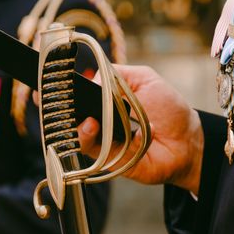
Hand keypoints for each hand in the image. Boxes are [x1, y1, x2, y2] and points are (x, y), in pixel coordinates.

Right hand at [34, 65, 203, 193]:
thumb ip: (117, 74)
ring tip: (82, 114)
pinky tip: (91, 125)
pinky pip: (88, 149)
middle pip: (68, 114)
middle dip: (57, 105)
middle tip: (49, 95)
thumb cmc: (169, 110)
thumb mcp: (144, 79)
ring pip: (74, 133)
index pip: (76, 93)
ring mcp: (102, 140)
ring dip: (73, 122)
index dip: (60, 87)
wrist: (187, 140)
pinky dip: (86, 136)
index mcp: (105, 100)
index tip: (47, 78)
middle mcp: (100, 120)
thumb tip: (91, 81)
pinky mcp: (107, 159)